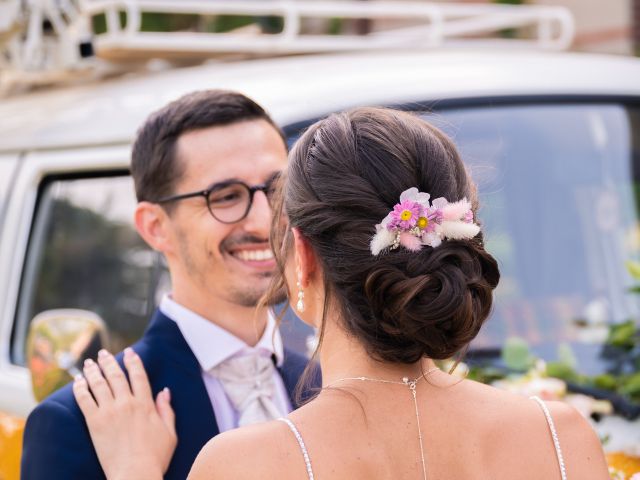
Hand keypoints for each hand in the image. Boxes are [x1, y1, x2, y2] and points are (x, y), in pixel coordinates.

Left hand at [73, 348, 176, 479]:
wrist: (135, 474)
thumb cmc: (155, 457)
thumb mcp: (170, 432)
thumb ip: (167, 410)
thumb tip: (165, 391)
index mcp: (145, 404)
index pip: (138, 375)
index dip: (133, 361)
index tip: (129, 352)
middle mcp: (127, 403)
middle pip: (116, 375)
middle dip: (109, 361)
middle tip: (103, 353)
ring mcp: (109, 412)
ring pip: (99, 384)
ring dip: (93, 370)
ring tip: (89, 362)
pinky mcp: (95, 423)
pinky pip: (85, 400)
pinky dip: (80, 388)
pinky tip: (78, 381)